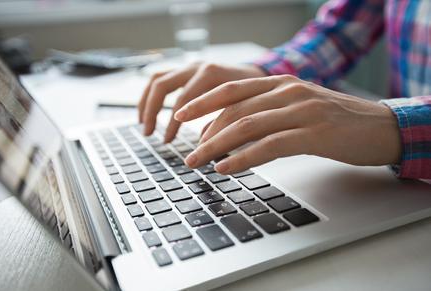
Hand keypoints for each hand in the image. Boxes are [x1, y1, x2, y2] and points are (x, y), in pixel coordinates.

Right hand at [138, 62, 265, 141]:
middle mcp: (197, 66)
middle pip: (163, 85)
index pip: (183, 99)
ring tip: (144, 125)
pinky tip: (150, 113)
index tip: (168, 141)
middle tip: (149, 134)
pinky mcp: (187, 70)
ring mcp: (190, 66)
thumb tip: (203, 147)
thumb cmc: (255, 95)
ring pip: (157, 79)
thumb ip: (224, 124)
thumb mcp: (244, 109)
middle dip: (153, 111)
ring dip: (147, 102)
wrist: (261, 73)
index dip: (173, 123)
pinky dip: (152, 96)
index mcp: (211, 74)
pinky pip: (161, 79)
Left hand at [174, 75, 401, 173]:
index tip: (180, 116)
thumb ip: (268, 112)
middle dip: (204, 132)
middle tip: (188, 152)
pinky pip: (268, 145)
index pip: (232, 88)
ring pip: (246, 126)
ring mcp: (301, 111)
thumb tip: (232, 132)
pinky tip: (226, 168)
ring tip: (198, 162)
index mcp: (281, 82)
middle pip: (234, 109)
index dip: (203, 102)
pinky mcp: (313, 134)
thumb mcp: (298, 107)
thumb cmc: (336, 120)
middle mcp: (288, 91)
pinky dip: (242, 158)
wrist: (380, 126)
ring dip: (216, 146)